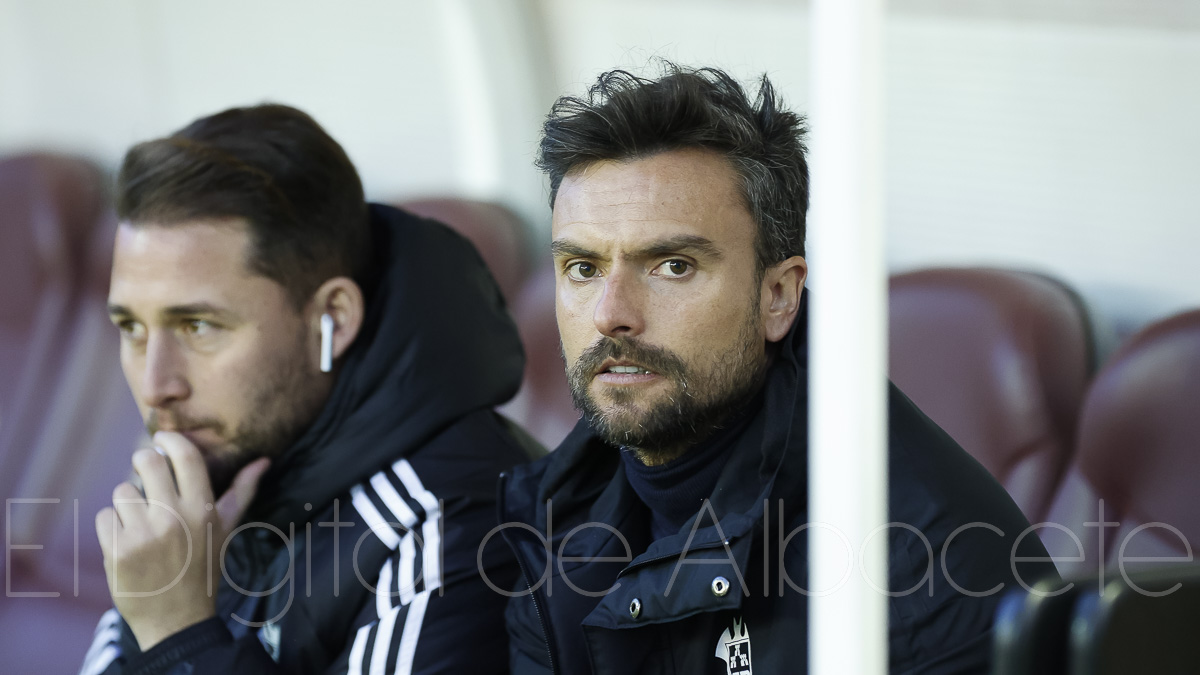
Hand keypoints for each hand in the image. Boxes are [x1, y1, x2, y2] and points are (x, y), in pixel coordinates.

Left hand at [95, 432, 269, 650]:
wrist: (176, 620)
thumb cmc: (203, 570)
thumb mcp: (225, 531)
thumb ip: (242, 492)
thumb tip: (263, 460)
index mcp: (203, 508)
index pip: (184, 455)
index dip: (169, 439)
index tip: (161, 439)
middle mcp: (174, 517)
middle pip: (147, 462)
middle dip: (143, 461)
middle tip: (145, 471)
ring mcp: (143, 533)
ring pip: (122, 491)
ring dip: (128, 504)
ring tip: (142, 524)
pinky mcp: (117, 550)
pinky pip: (105, 517)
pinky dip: (112, 528)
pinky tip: (128, 543)